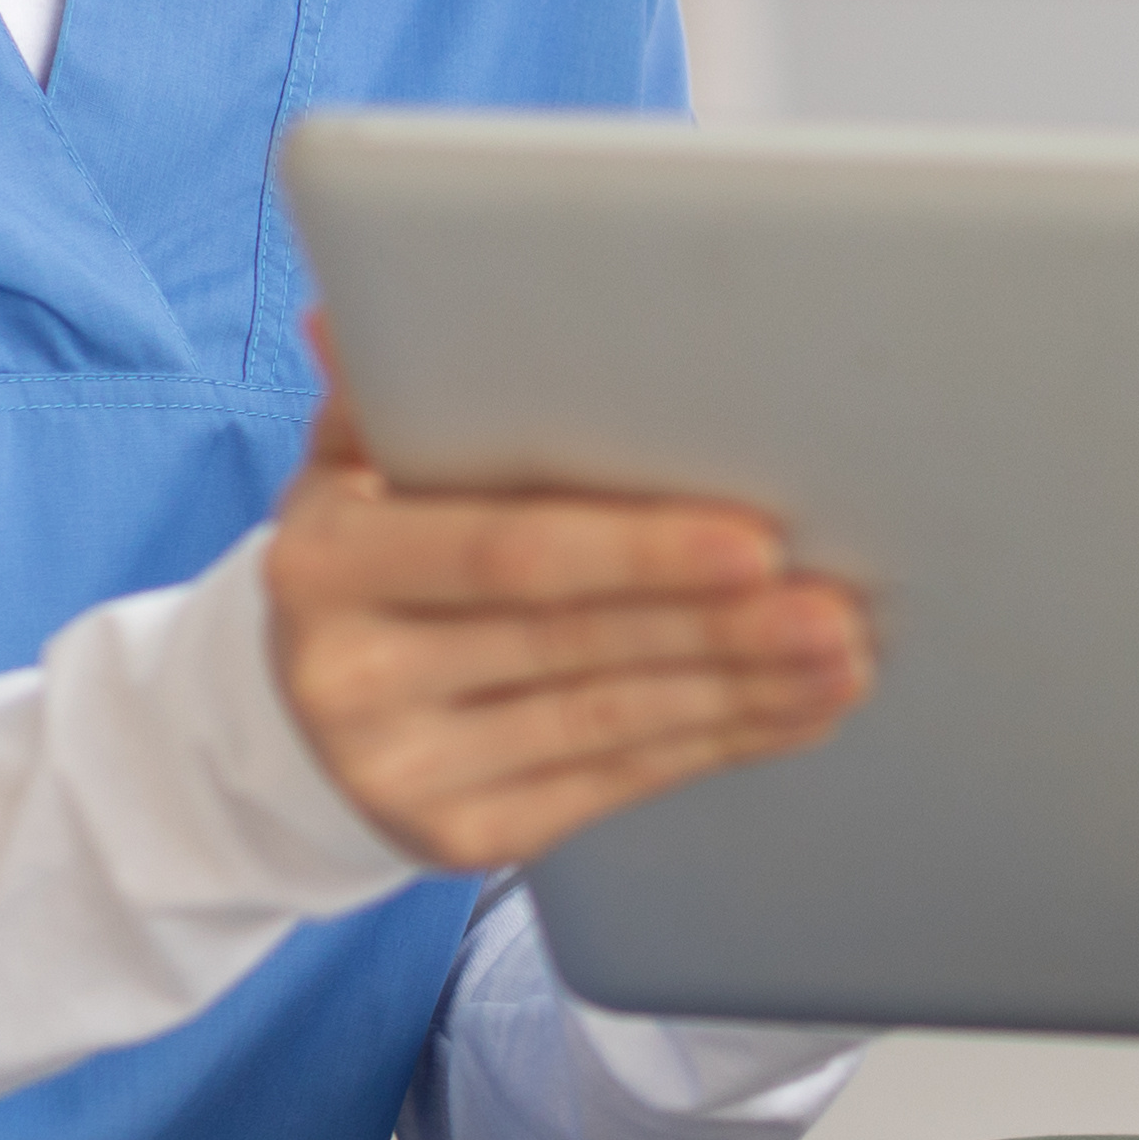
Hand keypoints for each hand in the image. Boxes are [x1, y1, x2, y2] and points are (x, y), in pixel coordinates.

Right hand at [263, 397, 874, 869]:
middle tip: (834, 599)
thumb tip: (364, 303)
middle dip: (719, 621)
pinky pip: (614, 784)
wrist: (296, 714)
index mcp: (323, 560)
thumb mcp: (351, 465)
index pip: (505, 552)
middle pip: (573, 642)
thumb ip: (389, 390)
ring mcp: (401, 769)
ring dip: (744, 686)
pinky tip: (795, 708)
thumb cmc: (371, 552)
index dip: (637, 551)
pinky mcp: (459, 836)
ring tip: (841, 651)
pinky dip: (720, 741)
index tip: (752, 539)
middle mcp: (349, 675)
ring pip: (609, 722)